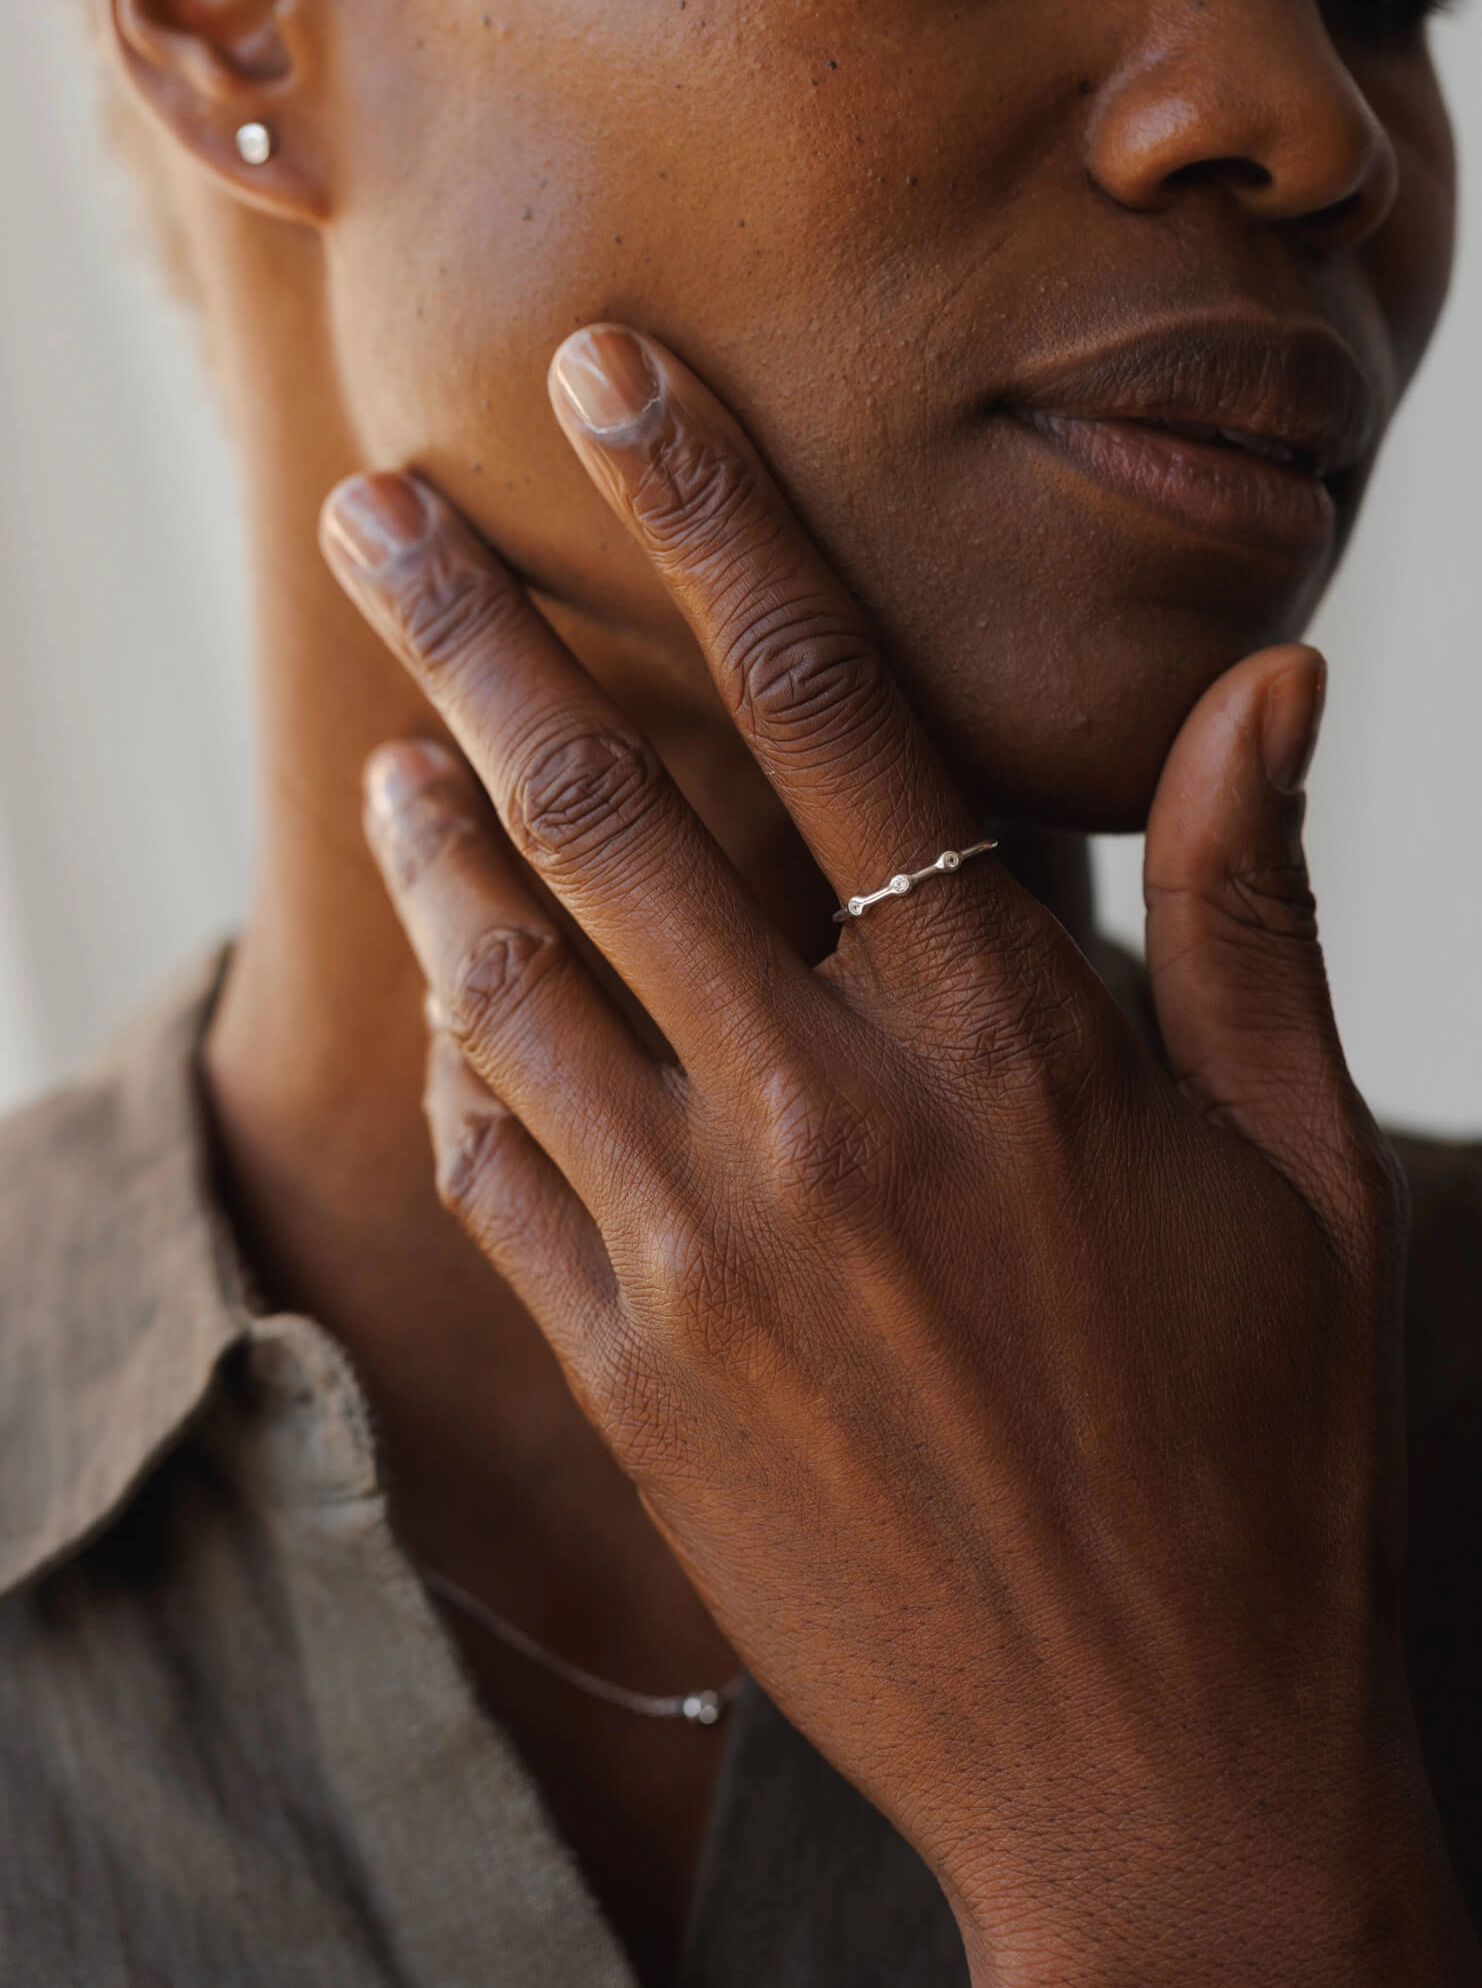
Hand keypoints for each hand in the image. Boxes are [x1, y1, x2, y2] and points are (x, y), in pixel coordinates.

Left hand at [320, 327, 1475, 1985]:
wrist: (1154, 1756)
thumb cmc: (1259, 1445)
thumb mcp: (1302, 1166)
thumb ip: (1254, 910)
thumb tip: (1268, 685)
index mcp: (1010, 1038)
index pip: (830, 699)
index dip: (713, 511)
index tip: (608, 383)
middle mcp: (831, 1116)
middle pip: (613, 807)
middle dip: (481, 632)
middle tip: (380, 509)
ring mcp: (709, 1253)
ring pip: (518, 977)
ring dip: (435, 834)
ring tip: (382, 739)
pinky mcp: (634, 1377)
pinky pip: (503, 1169)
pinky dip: (466, 1057)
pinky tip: (448, 987)